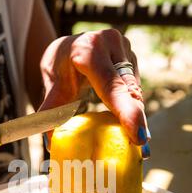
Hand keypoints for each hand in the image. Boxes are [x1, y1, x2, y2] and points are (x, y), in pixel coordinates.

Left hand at [40, 29, 149, 146]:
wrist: (69, 46)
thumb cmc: (59, 67)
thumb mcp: (52, 87)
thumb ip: (50, 113)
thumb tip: (48, 143)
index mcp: (88, 49)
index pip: (110, 85)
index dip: (126, 111)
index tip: (138, 136)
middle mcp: (110, 44)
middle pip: (127, 90)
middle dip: (136, 120)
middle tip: (142, 148)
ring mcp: (125, 48)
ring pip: (134, 90)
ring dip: (136, 116)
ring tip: (138, 143)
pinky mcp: (133, 57)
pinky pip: (135, 88)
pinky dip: (133, 108)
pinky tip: (133, 126)